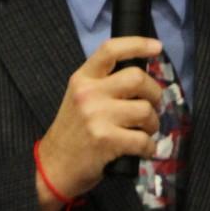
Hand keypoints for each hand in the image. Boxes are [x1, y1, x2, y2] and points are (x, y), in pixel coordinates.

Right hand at [36, 36, 162, 210]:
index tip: (157, 47)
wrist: (53, 166)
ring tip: (144, 131)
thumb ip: (104, 84)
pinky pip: (144, 140)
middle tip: (152, 105)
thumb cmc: (73, 132)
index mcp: (82, 78)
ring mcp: (97, 116)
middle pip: (137, 78)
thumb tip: (142, 78)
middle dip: (155, 93)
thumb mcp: (80, 98)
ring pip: (145, 110)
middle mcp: (88, 93)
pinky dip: (149, 147)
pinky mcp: (106, 140)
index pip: (111, 50)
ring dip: (153, 124)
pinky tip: (142, 150)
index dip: (138, 44)